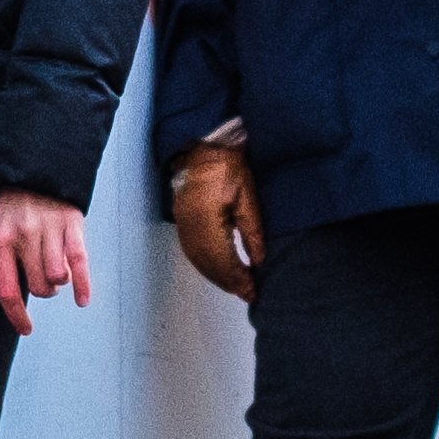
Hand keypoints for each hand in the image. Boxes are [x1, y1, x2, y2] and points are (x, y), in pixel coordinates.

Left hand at [0, 188, 89, 332]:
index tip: (25, 329)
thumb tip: (19, 297)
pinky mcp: (72, 224)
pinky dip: (83, 285)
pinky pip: (79, 262)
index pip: (6, 290)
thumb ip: (9, 258)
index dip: (16, 315)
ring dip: (59, 282)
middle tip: (44, 277)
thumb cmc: (14, 204)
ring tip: (57, 269)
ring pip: (58, 278)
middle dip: (43, 289)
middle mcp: (24, 236)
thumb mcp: (0, 227)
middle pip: (37, 287)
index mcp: (0, 240)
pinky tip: (82, 300)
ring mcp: (49, 229)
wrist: (35, 165)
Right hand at [167, 141, 261, 301]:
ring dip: (216, 276)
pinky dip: (205, 265)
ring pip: (197, 259)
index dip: (237, 277)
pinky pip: (190, 250)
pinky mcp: (181, 219)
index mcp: (207, 216)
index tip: (252, 289)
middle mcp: (189, 222)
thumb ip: (252, 231)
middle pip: (207, 262)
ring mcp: (182, 221)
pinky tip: (218, 271)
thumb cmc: (228, 165)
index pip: (222, 257)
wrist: (204, 145)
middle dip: (227, 281)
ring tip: (236, 286)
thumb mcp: (248, 196)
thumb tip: (258, 261)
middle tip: (247, 293)